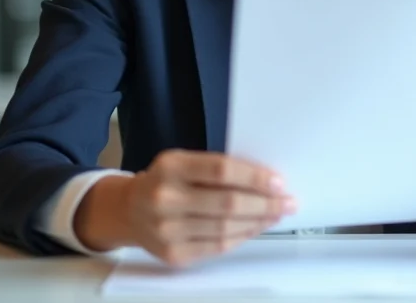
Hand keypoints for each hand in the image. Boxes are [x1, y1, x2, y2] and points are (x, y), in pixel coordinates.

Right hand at [75, 150, 295, 265]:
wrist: (128, 211)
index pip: (221, 170)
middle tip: (287, 201)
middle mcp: (166, 198)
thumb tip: (263, 179)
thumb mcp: (181, 162)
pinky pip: (217, 246)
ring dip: (258, 221)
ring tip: (276, 214)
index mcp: (170, 167)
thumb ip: (214, 168)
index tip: (278, 181)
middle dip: (265, 203)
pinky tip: (255, 227)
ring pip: (226, 228)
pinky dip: (242, 236)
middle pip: (227, 203)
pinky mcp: (173, 254)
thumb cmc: (163, 182)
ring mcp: (167, 230)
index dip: (254, 177)